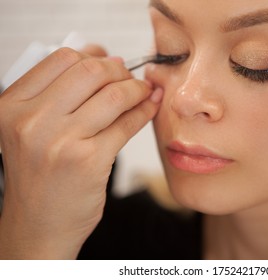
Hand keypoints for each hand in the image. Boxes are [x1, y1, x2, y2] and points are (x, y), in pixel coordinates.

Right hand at [0, 47, 162, 258]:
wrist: (38, 225)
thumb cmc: (40, 177)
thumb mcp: (32, 130)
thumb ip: (60, 94)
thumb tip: (105, 58)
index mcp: (12, 106)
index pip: (62, 59)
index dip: (94, 55)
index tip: (111, 62)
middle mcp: (31, 120)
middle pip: (89, 71)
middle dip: (120, 71)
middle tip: (132, 79)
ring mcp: (59, 141)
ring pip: (113, 95)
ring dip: (137, 89)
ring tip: (145, 92)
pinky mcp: (88, 161)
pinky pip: (126, 124)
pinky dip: (144, 112)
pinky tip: (149, 109)